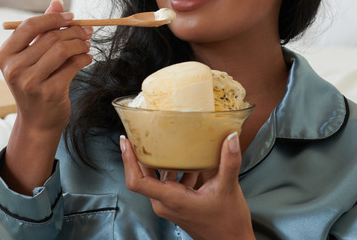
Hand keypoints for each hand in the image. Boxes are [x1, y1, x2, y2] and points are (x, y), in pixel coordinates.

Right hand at [0, 0, 92, 194]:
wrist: (37, 122)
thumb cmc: (35, 84)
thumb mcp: (33, 56)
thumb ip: (43, 29)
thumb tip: (57, 2)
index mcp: (4, 55)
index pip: (29, 26)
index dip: (53, 18)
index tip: (71, 17)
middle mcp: (13, 69)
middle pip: (50, 37)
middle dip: (73, 31)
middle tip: (87, 31)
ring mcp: (30, 82)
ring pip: (63, 50)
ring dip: (80, 43)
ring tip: (87, 44)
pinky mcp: (49, 92)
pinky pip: (73, 65)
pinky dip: (84, 58)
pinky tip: (87, 58)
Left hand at [121, 132, 253, 239]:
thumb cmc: (227, 223)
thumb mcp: (228, 188)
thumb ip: (229, 161)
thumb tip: (231, 137)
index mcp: (171, 199)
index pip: (137, 181)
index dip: (128, 160)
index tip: (126, 142)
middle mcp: (165, 203)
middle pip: (143, 175)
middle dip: (141, 154)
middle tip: (142, 133)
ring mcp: (170, 206)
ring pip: (157, 179)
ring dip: (162, 161)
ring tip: (167, 142)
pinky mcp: (176, 205)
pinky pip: (168, 184)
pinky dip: (175, 170)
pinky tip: (189, 162)